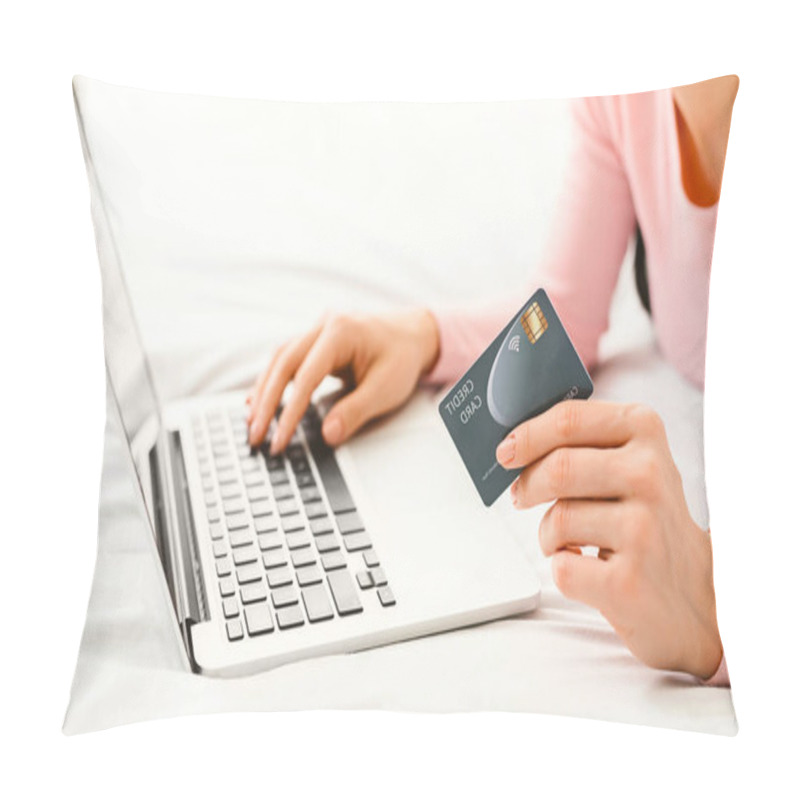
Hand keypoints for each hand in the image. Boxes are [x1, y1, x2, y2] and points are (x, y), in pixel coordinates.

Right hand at [247, 309, 439, 451]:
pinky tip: (259, 401)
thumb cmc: (402, 358)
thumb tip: (328, 434)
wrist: (414, 334)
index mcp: (341, 331)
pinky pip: (286, 360)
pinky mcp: (314, 341)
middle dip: (266, 402)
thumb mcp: (386, 388)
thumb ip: (356, 411)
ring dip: (263, 391)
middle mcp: (323, 325)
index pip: (306, 376)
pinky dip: (272, 381)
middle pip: (282, 364)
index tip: (280, 439)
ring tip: (252, 423)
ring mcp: (316, 330)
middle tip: (255, 435)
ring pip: (279, 359)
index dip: (289, 411)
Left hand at [496, 400, 722, 679]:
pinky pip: (561, 566)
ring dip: (548, 534)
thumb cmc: (645, 520)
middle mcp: (651, 475)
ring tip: (569, 541)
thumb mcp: (630, 463)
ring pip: (557, 518)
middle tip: (521, 497)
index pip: (569, 419)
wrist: (696, 595)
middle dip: (528, 485)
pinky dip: (562, 568)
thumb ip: (582, 441)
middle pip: (558, 467)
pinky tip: (588, 567)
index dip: (527, 435)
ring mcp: (643, 529)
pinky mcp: (628, 581)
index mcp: (645, 431)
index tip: (506, 452)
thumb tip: (514, 441)